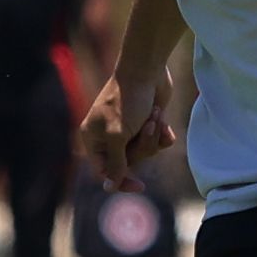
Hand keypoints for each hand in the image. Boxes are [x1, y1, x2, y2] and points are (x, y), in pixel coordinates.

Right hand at [77, 70, 177, 188]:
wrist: (147, 68)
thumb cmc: (128, 99)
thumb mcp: (118, 135)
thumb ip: (115, 163)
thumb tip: (109, 188)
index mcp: (93, 139)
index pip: (105, 172)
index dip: (122, 180)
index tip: (140, 187)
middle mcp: (108, 136)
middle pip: (130, 162)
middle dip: (143, 146)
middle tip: (146, 126)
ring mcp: (128, 129)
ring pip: (146, 151)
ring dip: (153, 135)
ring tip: (154, 115)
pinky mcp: (145, 123)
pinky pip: (158, 142)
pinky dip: (163, 131)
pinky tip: (161, 116)